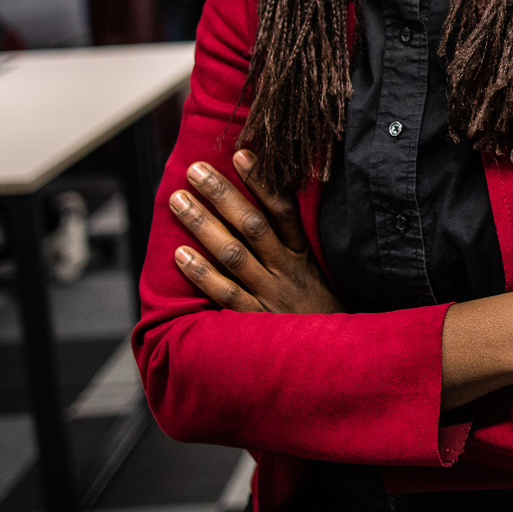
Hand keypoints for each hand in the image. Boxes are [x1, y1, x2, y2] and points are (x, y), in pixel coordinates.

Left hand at [170, 151, 342, 314]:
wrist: (335, 357)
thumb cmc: (320, 309)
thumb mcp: (319, 271)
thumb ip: (294, 240)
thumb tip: (272, 198)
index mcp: (304, 254)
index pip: (284, 210)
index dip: (262, 181)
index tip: (240, 153)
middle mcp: (288, 270)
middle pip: (252, 225)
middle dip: (221, 194)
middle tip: (194, 170)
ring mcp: (271, 295)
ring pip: (234, 254)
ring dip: (203, 225)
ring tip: (178, 200)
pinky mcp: (256, 321)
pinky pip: (226, 294)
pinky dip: (202, 274)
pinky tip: (180, 255)